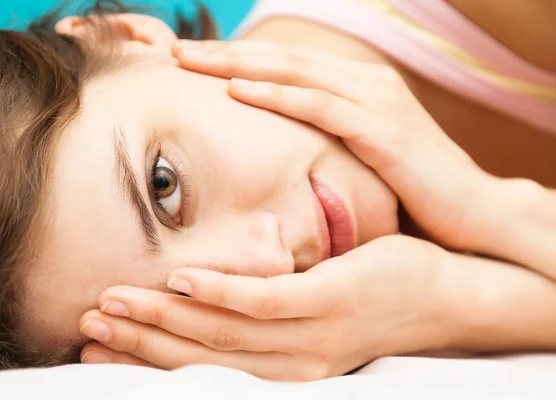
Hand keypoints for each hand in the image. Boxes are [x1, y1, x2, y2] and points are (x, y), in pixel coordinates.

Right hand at [78, 235, 450, 380]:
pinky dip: (220, 293)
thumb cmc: (370, 299)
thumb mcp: (311, 316)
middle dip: (139, 341)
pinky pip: (266, 302)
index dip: (146, 358)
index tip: (98, 348)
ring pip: (222, 332)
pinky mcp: (331, 302)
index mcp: (283, 370)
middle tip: (88, 326)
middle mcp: (291, 366)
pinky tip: (183, 279)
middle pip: (201, 356)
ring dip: (163, 317)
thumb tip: (211, 297)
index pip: (203, 369)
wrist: (442, 296)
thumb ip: (264, 315)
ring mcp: (311, 337)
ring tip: (114, 302)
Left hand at [171, 40, 498, 252]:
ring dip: (240, 65)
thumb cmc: (414, 190)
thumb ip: (328, 145)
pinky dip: (279, 95)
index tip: (192, 66)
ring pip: (295, 73)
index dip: (237, 61)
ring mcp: (375, 102)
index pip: (287, 67)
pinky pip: (321, 106)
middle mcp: (365, 83)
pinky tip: (240, 90)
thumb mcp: (364, 158)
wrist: (475, 212)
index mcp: (358, 88)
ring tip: (192, 62)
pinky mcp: (383, 130)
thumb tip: (284, 157)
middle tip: (178, 52)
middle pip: (283, 60)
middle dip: (227, 53)